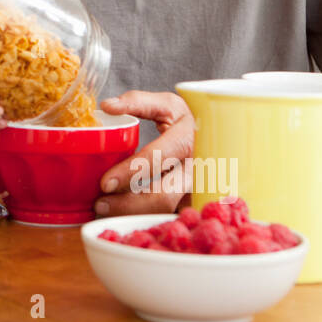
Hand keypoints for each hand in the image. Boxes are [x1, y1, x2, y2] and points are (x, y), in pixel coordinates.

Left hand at [94, 90, 195, 216]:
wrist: (221, 138)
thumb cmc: (185, 121)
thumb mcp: (166, 104)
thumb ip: (136, 102)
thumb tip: (107, 106)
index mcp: (188, 138)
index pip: (157, 158)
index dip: (130, 172)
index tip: (105, 183)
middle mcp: (199, 168)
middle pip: (162, 196)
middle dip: (127, 204)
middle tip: (100, 205)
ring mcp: (201, 191)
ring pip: (166, 212)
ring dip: (134, 215)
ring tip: (107, 211)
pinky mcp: (199, 205)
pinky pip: (171, 217)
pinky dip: (147, 220)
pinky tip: (127, 217)